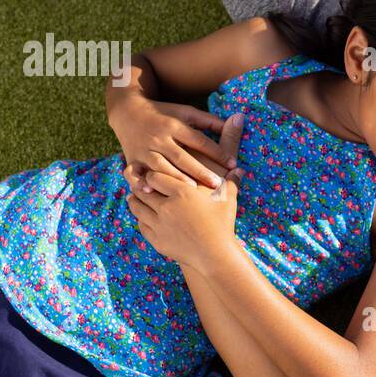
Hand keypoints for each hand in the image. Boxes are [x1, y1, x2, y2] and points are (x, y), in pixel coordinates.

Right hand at [109, 91, 235, 189]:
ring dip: (176, 179)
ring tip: (192, 191)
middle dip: (199, 171)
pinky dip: (140, 182)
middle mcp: (159, 138)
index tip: (232, 164)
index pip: (199, 140)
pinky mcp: (132, 159)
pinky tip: (150, 192)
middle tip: (217, 184)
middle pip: (182, 156)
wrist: (127, 111)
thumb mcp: (186, 113)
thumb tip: (237, 121)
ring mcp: (145, 149)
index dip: (216, 152)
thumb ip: (209, 121)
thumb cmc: (164, 114)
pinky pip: (135, 173)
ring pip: (161, 166)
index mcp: (174, 125)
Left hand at [126, 113, 245, 270]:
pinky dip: (140, 216)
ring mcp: (158, 223)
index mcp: (182, 191)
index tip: (155, 170)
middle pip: (143, 187)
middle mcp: (166, 205)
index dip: (154, 172)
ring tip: (143, 194)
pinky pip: (139, 222)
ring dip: (138, 198)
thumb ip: (228, 155)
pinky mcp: (154, 239)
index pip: (156, 174)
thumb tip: (239, 119)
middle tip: (143, 178)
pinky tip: (147, 213)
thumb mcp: (227, 190)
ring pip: (137, 204)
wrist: (215, 257)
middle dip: (142, 183)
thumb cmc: (223, 221)